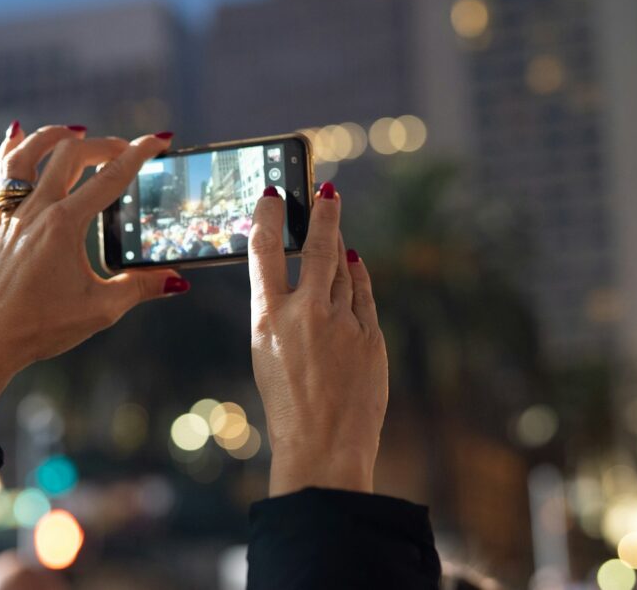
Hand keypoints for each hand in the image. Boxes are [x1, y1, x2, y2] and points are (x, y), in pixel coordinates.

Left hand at [0, 123, 189, 435]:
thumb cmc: (44, 326)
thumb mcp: (102, 309)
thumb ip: (142, 287)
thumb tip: (178, 279)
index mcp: (64, 226)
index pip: (110, 178)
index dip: (139, 154)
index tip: (160, 139)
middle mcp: (36, 211)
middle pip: (72, 155)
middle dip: (106, 144)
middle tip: (128, 150)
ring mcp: (12, 214)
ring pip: (30, 154)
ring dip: (56, 135)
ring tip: (79, 132)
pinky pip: (3, 174)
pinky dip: (15, 149)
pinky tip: (21, 135)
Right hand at [248, 181, 387, 495]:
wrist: (324, 448)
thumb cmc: (287, 406)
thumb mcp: (266, 354)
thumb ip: (280, 313)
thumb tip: (299, 280)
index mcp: (268, 319)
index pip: (265, 252)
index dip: (269, 218)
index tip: (272, 194)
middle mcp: (307, 314)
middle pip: (319, 248)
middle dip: (324, 213)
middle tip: (327, 189)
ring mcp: (343, 324)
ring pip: (345, 269)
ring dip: (342, 243)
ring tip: (338, 225)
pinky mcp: (371, 336)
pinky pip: (364, 294)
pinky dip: (359, 275)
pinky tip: (356, 263)